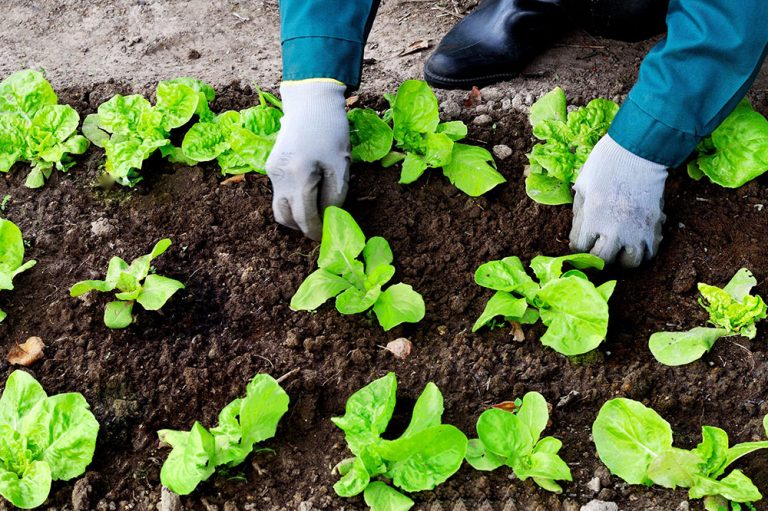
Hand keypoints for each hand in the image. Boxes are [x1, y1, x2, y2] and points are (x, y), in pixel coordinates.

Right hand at [266, 80, 349, 239]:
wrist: (310, 102)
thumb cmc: (331, 131)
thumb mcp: (340, 166)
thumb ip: (334, 197)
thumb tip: (328, 219)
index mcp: (299, 176)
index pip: (304, 217)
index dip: (316, 231)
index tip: (328, 236)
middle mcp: (279, 177)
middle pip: (286, 218)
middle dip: (304, 227)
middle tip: (322, 227)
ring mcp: (271, 172)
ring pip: (280, 207)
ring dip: (296, 216)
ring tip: (316, 211)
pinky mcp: (270, 166)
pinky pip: (279, 192)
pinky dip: (293, 199)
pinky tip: (309, 192)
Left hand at [569, 134, 667, 267]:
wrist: (637, 151)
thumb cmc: (606, 164)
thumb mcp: (582, 185)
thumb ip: (580, 212)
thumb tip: (579, 230)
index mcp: (592, 218)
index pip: (580, 248)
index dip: (578, 246)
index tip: (581, 241)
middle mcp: (614, 229)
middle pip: (603, 261)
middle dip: (597, 257)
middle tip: (598, 249)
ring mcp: (636, 230)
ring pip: (630, 263)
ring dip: (622, 259)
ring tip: (619, 249)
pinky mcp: (654, 226)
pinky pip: (650, 252)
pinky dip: (643, 252)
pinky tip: (636, 243)